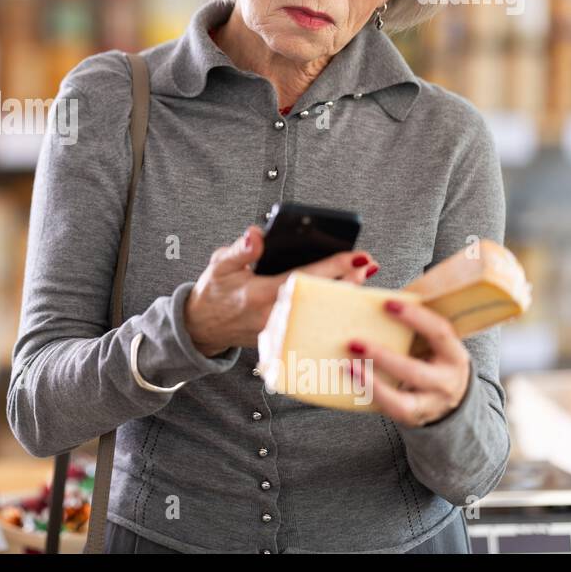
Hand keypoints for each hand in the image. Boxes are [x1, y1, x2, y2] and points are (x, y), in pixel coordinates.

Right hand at [184, 224, 379, 355]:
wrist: (203, 327)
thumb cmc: (214, 293)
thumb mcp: (219, 265)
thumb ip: (240, 249)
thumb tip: (256, 233)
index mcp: (259, 294)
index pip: (304, 277)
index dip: (333, 266)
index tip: (355, 256)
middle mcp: (274, 315)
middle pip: (321, 297)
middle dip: (348, 280)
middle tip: (368, 264)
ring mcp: (281, 330)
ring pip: (321, 312)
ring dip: (344, 295)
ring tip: (362, 277)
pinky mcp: (283, 338)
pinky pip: (313, 323)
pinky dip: (330, 310)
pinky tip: (346, 299)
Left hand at [344, 299, 470, 426]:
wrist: (451, 402)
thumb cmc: (432, 359)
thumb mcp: (432, 342)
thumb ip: (413, 321)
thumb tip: (370, 279)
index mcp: (454, 355)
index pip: (440, 332)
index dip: (415, 317)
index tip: (388, 303)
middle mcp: (447, 382)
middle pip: (415, 371)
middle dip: (382, 357)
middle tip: (353, 341)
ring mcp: (431, 405)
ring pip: (402, 401)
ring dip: (371, 383)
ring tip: (348, 366)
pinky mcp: (414, 419)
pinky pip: (391, 411)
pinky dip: (370, 395)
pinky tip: (353, 380)